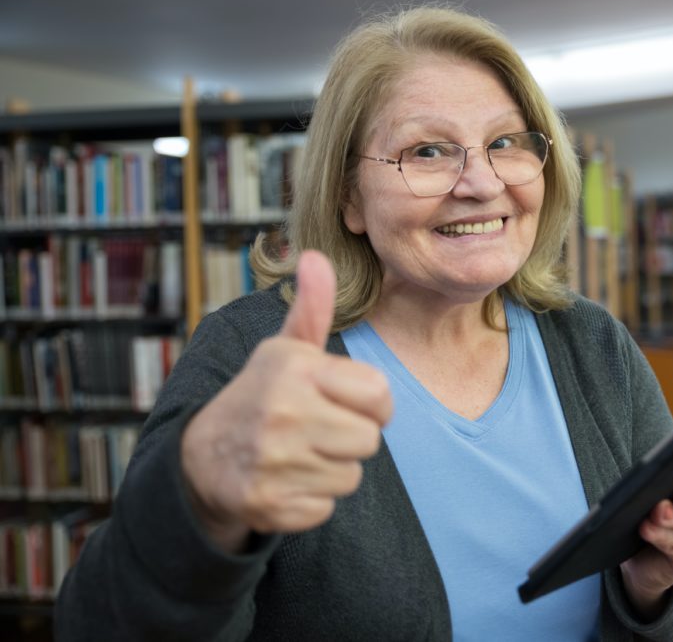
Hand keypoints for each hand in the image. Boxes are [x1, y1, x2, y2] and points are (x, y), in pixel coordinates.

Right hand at [181, 250, 392, 552]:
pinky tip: (286, 478)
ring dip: (332, 468)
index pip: (380, 395)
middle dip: (351, 436)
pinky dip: (312, 498)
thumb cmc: (261, 396)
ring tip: (299, 452)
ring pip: (351, 476)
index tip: (346, 400)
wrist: (201, 459)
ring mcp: (274, 462)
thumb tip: (316, 256)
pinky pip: (327, 507)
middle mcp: (283, 413)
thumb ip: (312, 308)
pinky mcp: (270, 505)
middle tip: (317, 428)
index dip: (372, 402)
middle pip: (370, 440)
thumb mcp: (284, 350)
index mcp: (295, 371)